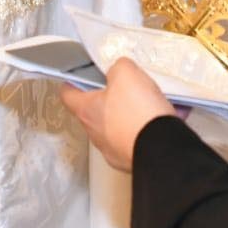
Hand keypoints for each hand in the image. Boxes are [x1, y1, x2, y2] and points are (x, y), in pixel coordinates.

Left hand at [59, 58, 175, 172]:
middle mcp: (94, 133)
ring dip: (124, 115)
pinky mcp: (128, 159)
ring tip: (144, 104)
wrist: (160, 146)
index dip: (72, 83)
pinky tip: (153, 121)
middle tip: (123, 87)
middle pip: (93, 111)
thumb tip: (118, 71)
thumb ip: (117, 67)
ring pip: (113, 127)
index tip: (77, 77)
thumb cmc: (137, 111)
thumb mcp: (126, 73)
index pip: (68, 95)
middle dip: (106, 98)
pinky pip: (130, 139)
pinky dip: (139, 130)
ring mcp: (111, 149)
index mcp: (87, 110)